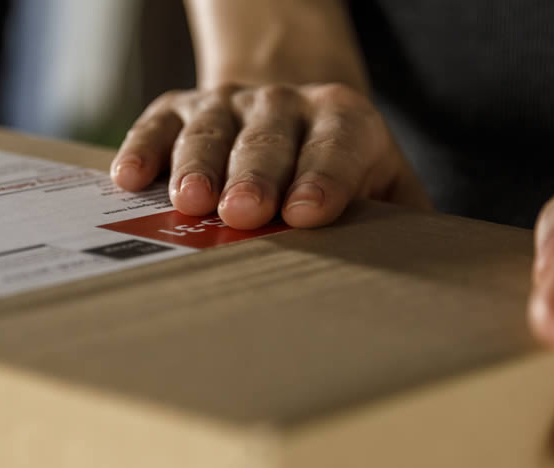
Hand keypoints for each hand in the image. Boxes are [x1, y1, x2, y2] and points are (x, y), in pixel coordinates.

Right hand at [110, 84, 429, 229]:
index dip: (323, 178)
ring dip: (199, 164)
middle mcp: (284, 102)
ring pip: (211, 128)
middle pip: (268, 137)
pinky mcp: (177, 107)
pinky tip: (131, 179)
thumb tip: (422, 279)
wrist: (289, 115)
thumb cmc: (338, 174)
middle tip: (244, 212)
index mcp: (343, 119)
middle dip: (255, 174)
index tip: (307, 214)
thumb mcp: (385, 190)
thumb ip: (404, 225)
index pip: (336, 144)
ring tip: (189, 202)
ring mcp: (227, 102)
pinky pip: (157, 124)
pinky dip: (143, 148)